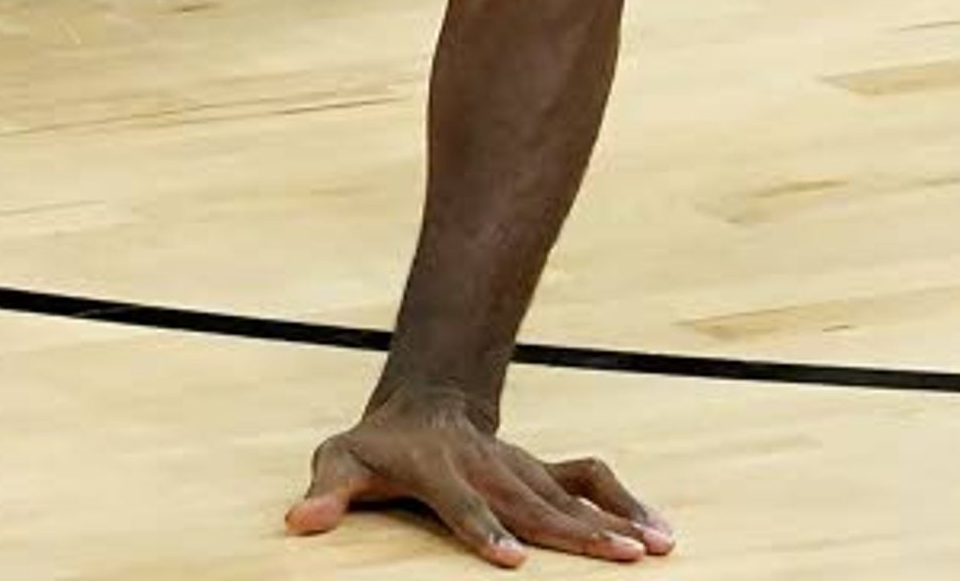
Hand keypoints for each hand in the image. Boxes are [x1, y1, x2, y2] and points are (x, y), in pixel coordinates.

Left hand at [284, 394, 668, 565]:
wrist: (424, 400)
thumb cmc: (379, 445)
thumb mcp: (340, 461)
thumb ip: (326, 493)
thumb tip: (298, 522)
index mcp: (436, 469)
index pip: (462, 503)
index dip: (484, 529)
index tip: (512, 559)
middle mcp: (486, 466)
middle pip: (531, 503)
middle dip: (573, 534)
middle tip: (617, 560)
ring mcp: (519, 466)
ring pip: (569, 495)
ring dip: (612, 522)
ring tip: (653, 549)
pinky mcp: (542, 468)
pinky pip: (590, 482)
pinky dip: (626, 502)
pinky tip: (662, 531)